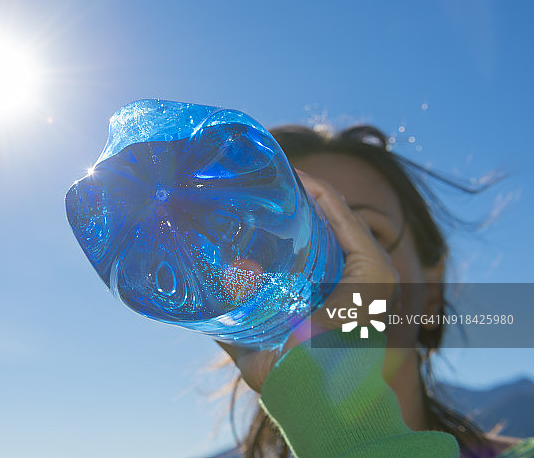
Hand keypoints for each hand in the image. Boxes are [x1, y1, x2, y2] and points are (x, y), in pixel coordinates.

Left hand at [218, 169, 399, 391]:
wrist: (316, 399)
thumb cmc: (290, 380)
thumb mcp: (253, 348)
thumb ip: (231, 326)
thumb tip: (196, 310)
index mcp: (332, 295)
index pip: (311, 245)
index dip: (283, 220)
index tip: (249, 200)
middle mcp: (354, 282)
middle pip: (321, 228)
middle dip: (289, 204)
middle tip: (252, 184)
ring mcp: (370, 275)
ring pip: (333, 218)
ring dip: (303, 191)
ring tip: (269, 173)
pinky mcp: (376, 271)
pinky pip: (344, 220)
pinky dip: (322, 195)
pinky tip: (296, 178)